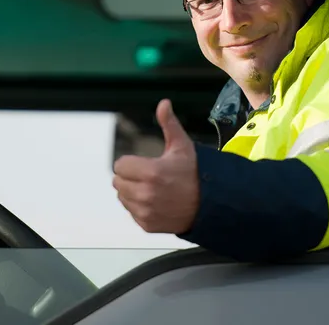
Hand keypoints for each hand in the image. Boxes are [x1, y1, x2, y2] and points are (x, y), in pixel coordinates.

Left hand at [112, 99, 199, 233]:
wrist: (210, 204)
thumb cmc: (195, 173)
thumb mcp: (182, 146)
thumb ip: (168, 124)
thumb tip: (163, 103)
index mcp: (151, 172)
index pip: (119, 166)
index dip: (131, 163)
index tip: (145, 164)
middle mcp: (145, 194)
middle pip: (118, 182)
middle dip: (130, 177)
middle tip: (149, 176)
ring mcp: (146, 212)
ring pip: (122, 197)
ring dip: (132, 192)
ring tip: (153, 189)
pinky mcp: (147, 225)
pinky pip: (131, 212)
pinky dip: (139, 207)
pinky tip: (156, 202)